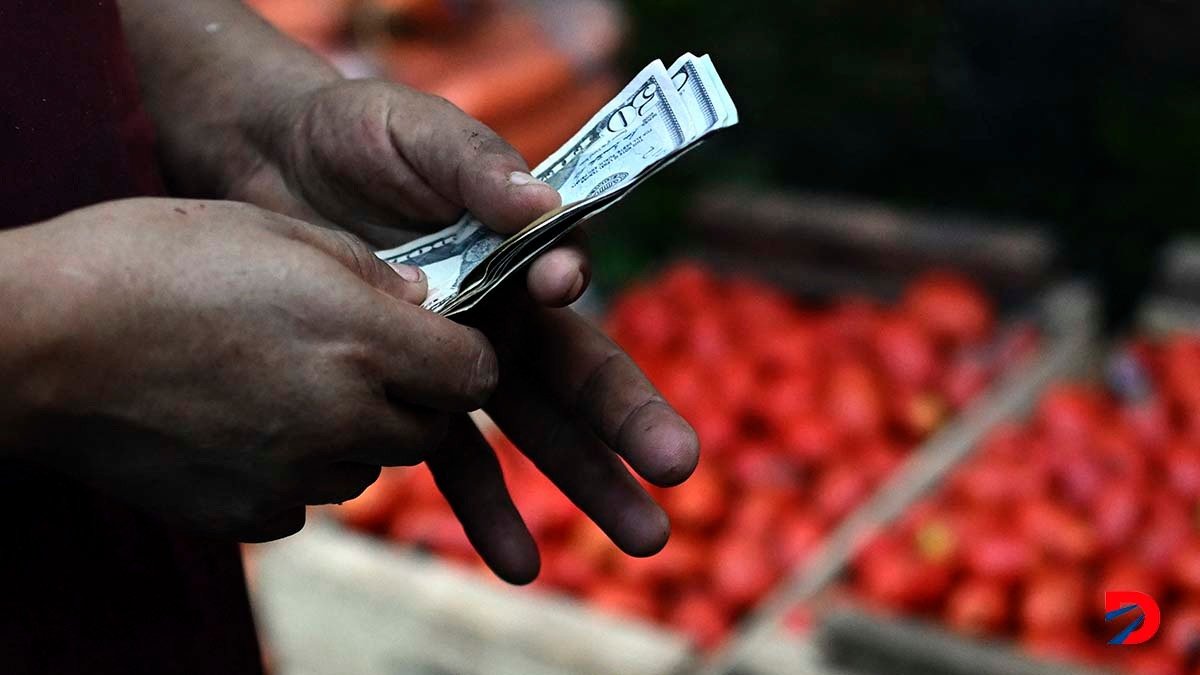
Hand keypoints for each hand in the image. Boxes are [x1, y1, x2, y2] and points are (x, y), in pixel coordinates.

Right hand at [3, 198, 497, 540]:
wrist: (39, 341)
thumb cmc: (152, 262)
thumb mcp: (272, 230)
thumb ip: (366, 270)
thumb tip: (421, 297)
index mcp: (364, 342)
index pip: (475, 375)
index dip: (464, 354)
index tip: (438, 337)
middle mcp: (344, 420)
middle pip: (429, 428)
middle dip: (414, 396)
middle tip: (363, 355)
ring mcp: (294, 476)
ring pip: (369, 467)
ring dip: (357, 433)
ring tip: (293, 383)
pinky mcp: (247, 513)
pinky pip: (306, 499)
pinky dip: (298, 469)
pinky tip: (247, 423)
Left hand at [230, 79, 698, 581]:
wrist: (269, 165)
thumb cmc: (357, 134)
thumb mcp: (414, 131)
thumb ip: (472, 165)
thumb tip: (542, 205)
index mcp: (515, 241)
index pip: (561, 269)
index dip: (566, 280)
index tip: (555, 284)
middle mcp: (505, 307)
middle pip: (577, 369)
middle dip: (627, 420)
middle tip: (680, 467)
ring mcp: (462, 358)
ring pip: (536, 428)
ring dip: (585, 483)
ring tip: (642, 540)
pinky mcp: (413, 394)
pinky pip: (453, 459)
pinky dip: (486, 510)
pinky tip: (517, 562)